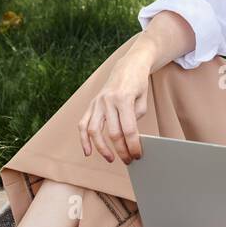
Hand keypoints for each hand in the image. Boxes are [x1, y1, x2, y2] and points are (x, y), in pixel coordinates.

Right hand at [78, 48, 152, 163]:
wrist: (128, 66)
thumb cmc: (138, 84)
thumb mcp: (142, 101)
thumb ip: (135, 120)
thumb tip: (129, 140)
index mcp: (124, 99)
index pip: (128, 129)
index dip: (133, 146)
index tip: (137, 155)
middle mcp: (108, 100)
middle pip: (113, 133)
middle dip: (121, 150)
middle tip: (128, 160)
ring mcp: (97, 102)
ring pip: (93, 131)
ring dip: (101, 148)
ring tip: (110, 159)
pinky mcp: (91, 104)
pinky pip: (83, 124)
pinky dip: (83, 139)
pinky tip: (88, 152)